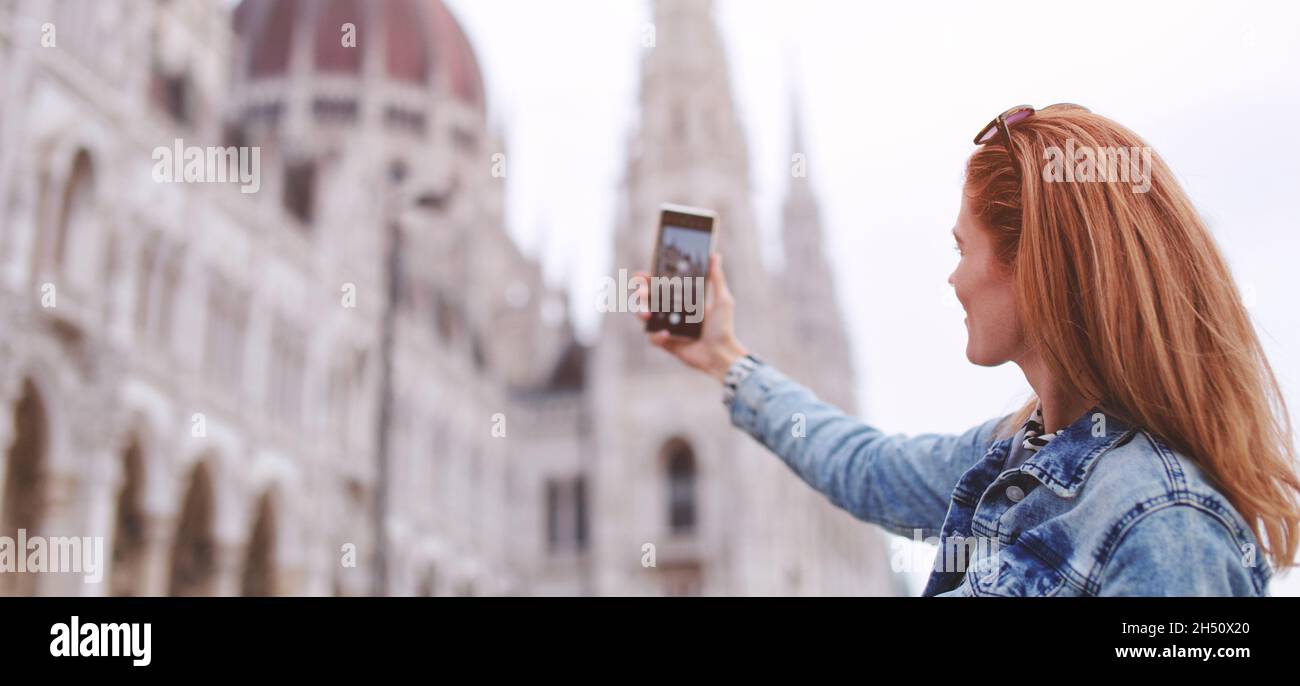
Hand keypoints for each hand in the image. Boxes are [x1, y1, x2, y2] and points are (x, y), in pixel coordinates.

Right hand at [634, 253, 748, 381]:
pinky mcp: (666, 343)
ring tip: (647, 313)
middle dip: (640, 293)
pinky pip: (652, 338)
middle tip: (641, 292)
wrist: (721, 353)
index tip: (641, 275)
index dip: (648, 279)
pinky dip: (655, 335)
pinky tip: (666, 334)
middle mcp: (673, 311)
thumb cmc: (723, 327)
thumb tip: (715, 255)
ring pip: (645, 316)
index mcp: (683, 299)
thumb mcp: (722, 300)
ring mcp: (667, 326)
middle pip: (648, 298)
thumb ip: (717, 278)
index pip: (661, 285)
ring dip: (640, 311)